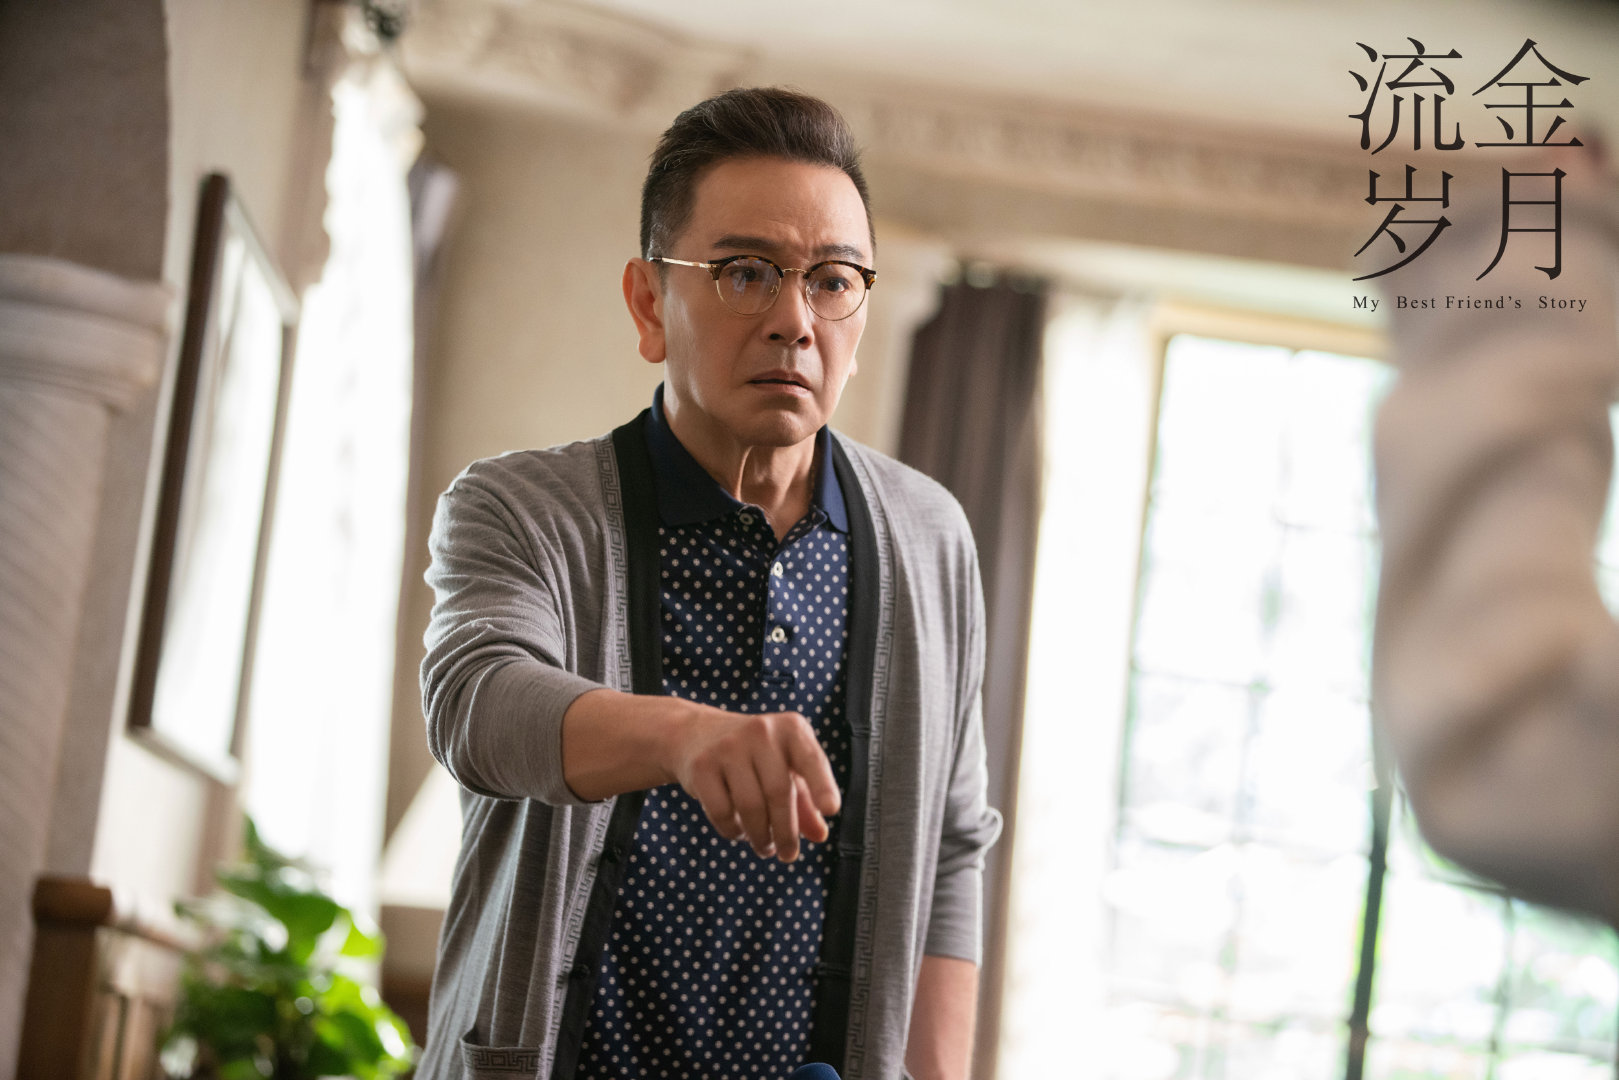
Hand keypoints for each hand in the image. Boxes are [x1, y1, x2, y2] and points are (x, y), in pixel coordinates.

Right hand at [662, 703, 841, 862]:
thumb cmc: (756, 756)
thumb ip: (806, 800)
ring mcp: (728, 746)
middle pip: (779, 792)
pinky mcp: (701, 766)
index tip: (831, 809)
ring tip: (765, 846)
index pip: (811, 759)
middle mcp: (761, 731)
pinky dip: (734, 831)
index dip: (822, 785)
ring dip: (760, 837)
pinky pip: (722, 812)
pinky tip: (740, 832)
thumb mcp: (786, 767)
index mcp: (791, 729)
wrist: (697, 735)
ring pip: (750, 806)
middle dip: (786, 832)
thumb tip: (820, 835)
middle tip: (788, 855)